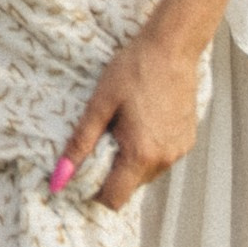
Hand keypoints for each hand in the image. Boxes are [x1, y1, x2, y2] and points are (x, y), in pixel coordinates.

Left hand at [54, 29, 204, 209]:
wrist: (171, 48)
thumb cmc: (133, 70)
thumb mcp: (99, 104)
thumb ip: (80, 144)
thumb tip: (59, 178)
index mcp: (141, 154)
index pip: (115, 199)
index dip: (95, 191)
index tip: (84, 171)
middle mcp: (164, 159)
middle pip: (130, 186)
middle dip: (112, 172)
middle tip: (102, 138)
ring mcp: (180, 151)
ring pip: (147, 173)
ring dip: (131, 160)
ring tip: (123, 126)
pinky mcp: (188, 140)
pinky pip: (162, 158)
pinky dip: (148, 149)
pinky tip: (142, 121)